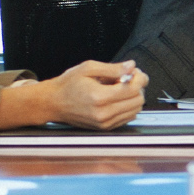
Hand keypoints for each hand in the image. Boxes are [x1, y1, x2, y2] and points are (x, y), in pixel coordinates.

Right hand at [6, 60, 146, 130]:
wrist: (53, 103)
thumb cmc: (68, 85)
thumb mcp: (88, 68)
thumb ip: (112, 68)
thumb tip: (131, 66)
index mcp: (99, 97)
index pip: (133, 89)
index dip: (140, 78)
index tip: (136, 72)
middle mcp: (104, 113)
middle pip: (138, 101)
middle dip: (139, 87)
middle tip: (130, 77)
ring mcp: (105, 123)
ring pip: (135, 110)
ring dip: (134, 97)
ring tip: (122, 87)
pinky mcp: (105, 127)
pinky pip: (128, 118)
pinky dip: (128, 107)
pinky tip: (118, 98)